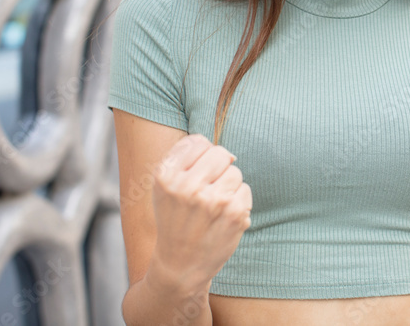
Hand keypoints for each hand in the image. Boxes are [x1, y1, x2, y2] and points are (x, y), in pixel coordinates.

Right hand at [149, 134, 251, 288]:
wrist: (180, 266)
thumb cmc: (174, 219)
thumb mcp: (164, 187)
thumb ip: (185, 158)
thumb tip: (227, 152)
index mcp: (166, 176)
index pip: (198, 142)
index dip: (201, 157)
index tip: (195, 174)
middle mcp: (188, 186)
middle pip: (221, 153)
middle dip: (218, 169)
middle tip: (207, 191)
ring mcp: (213, 200)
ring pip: (235, 172)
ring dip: (229, 186)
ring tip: (213, 207)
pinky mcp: (234, 213)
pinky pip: (245, 189)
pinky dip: (238, 201)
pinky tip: (223, 217)